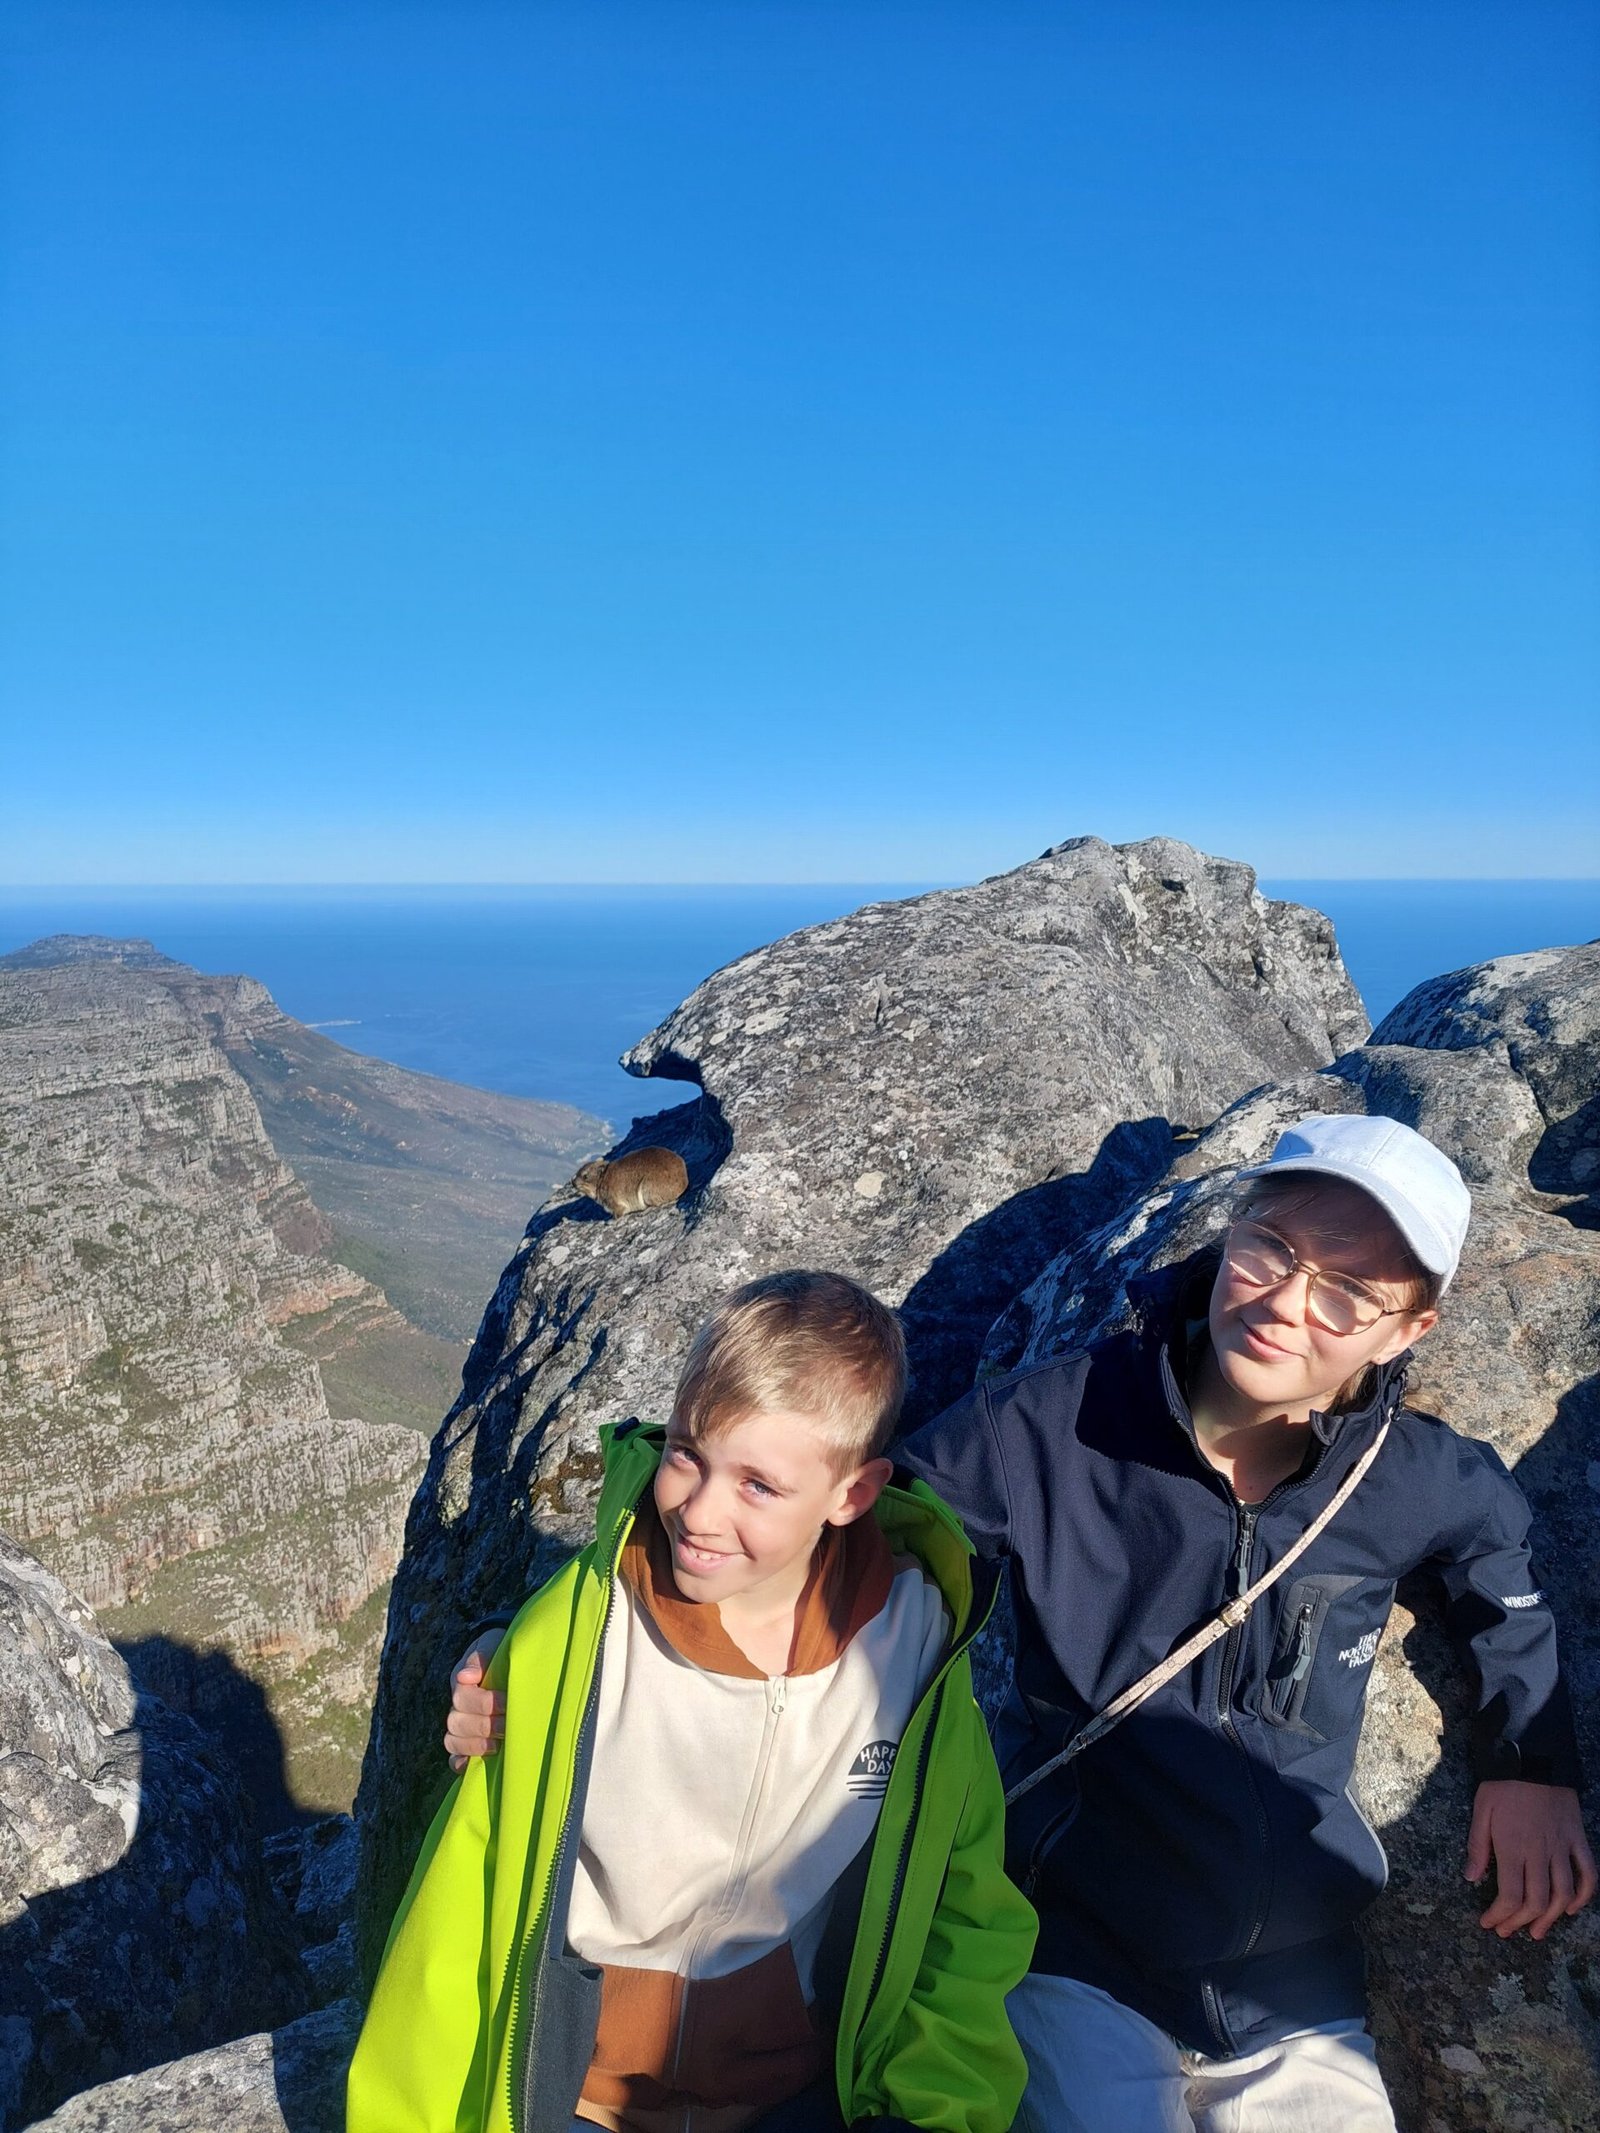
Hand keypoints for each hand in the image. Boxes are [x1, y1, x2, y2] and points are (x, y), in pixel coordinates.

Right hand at [444, 1629, 507, 1772]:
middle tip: (508, 1725)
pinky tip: (472, 1765)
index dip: (485, 1703)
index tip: (507, 1701)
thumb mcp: (492, 1646)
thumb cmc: (500, 1652)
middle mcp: (457, 1706)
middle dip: (484, 1726)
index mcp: (462, 1683)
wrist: (506, 1660)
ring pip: (452, 1741)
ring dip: (474, 1746)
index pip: (463, 1697)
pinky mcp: (465, 1743)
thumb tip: (465, 1677)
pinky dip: (460, 1764)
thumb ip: (480, 1658)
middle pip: (457, 1723)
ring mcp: (459, 1725)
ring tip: (498, 1745)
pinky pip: (453, 1758)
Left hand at [1465, 1780, 1597, 1939]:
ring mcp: (1562, 1846)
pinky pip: (1589, 1872)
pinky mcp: (1578, 1838)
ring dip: (1552, 1918)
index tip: (1489, 1924)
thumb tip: (1471, 1878)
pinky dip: (1584, 1895)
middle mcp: (1540, 1852)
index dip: (1500, 1916)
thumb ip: (1477, 1846)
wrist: (1534, 1755)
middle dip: (1520, 1922)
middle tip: (1508, 1931)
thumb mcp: (1481, 1810)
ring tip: (1537, 1931)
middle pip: (1537, 1901)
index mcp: (1512, 1846)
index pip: (1510, 1895)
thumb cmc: (1503, 1783)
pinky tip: (1572, 1908)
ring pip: (1564, 1893)